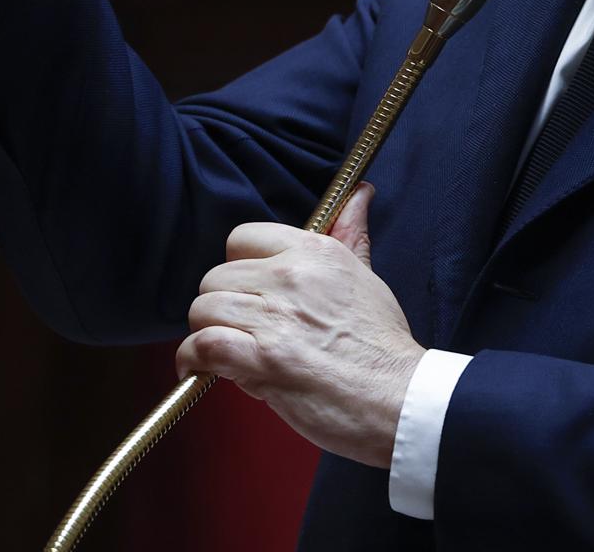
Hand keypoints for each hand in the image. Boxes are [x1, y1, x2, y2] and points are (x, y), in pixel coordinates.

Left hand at [177, 185, 424, 468]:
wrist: (400, 398)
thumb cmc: (383, 346)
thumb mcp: (368, 277)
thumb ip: (351, 235)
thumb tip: (359, 194)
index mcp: (315, 252)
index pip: (243, 237)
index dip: (240, 267)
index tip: (250, 291)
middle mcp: (291, 276)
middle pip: (216, 276)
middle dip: (223, 306)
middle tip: (242, 330)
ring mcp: (275, 316)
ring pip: (203, 309)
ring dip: (209, 334)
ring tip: (228, 353)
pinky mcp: (263, 358)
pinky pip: (202, 344)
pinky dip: (193, 360)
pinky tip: (203, 370)